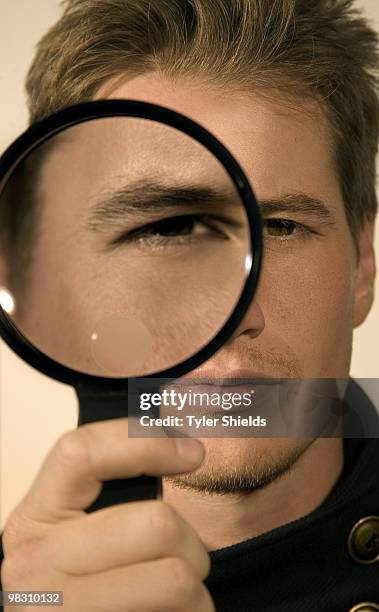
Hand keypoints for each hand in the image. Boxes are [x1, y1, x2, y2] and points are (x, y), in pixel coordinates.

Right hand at [1, 419, 214, 610]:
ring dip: (194, 590)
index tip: (193, 452)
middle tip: (186, 562)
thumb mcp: (76, 538)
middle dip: (192, 545)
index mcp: (34, 518)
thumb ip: (111, 499)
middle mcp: (34, 563)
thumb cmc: (82, 592)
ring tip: (177, 599)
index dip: (147, 442)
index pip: (83, 452)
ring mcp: (58, 609)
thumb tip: (186, 448)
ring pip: (176, 577)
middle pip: (157, 523)